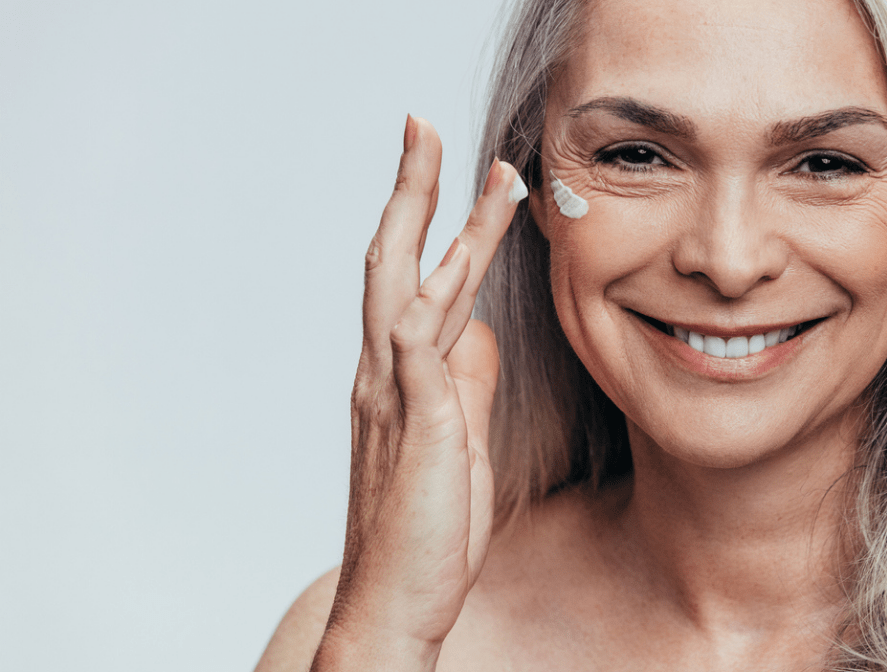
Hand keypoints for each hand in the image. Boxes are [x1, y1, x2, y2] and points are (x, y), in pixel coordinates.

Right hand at [313, 116, 524, 669]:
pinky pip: (418, 354)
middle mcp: (385, 375)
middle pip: (395, 262)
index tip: (464, 172)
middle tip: (426, 126)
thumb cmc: (426, 528)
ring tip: (485, 174)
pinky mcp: (412, 428)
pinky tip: (459, 265)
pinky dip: (434, 306)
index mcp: (399, 377)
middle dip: (414, 190)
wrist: (394, 602)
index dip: (435, 221)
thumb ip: (465, 385)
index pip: (414, 280)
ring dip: (449, 228)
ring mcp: (392, 398)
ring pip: (413, 290)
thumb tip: (479, 335)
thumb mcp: (459, 441)